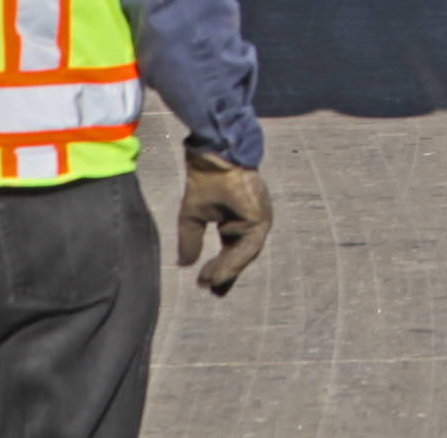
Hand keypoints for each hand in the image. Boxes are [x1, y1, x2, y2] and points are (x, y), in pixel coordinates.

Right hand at [176, 146, 273, 294]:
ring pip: (247, 252)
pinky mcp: (260, 216)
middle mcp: (250, 221)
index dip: (219, 267)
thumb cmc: (205, 181)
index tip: (204, 283)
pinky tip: (223, 271)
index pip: (231, 250)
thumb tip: (185, 264)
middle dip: (226, 273)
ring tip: (213, 282)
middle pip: (241, 255)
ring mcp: (258, 218)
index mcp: (237, 221)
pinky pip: (251, 244)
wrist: (212, 158)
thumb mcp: (192, 218)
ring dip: (230, 269)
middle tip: (211, 288)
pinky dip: (238, 259)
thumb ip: (191, 241)